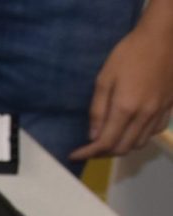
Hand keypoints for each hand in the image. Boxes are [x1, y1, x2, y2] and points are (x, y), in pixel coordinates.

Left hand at [71, 18, 172, 159]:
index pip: (105, 142)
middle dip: (103, 153)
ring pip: (140, 143)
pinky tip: (131, 129)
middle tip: (90, 148)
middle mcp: (144, 114)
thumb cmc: (129, 53)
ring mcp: (160, 111)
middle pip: (123, 148)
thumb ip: (98, 110)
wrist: (163, 37)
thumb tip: (93, 136)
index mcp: (126, 107)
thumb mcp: (104, 78)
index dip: (87, 153)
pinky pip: (155, 131)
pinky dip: (140, 137)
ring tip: (109, 140)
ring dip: (122, 146)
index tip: (75, 155)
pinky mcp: (170, 105)